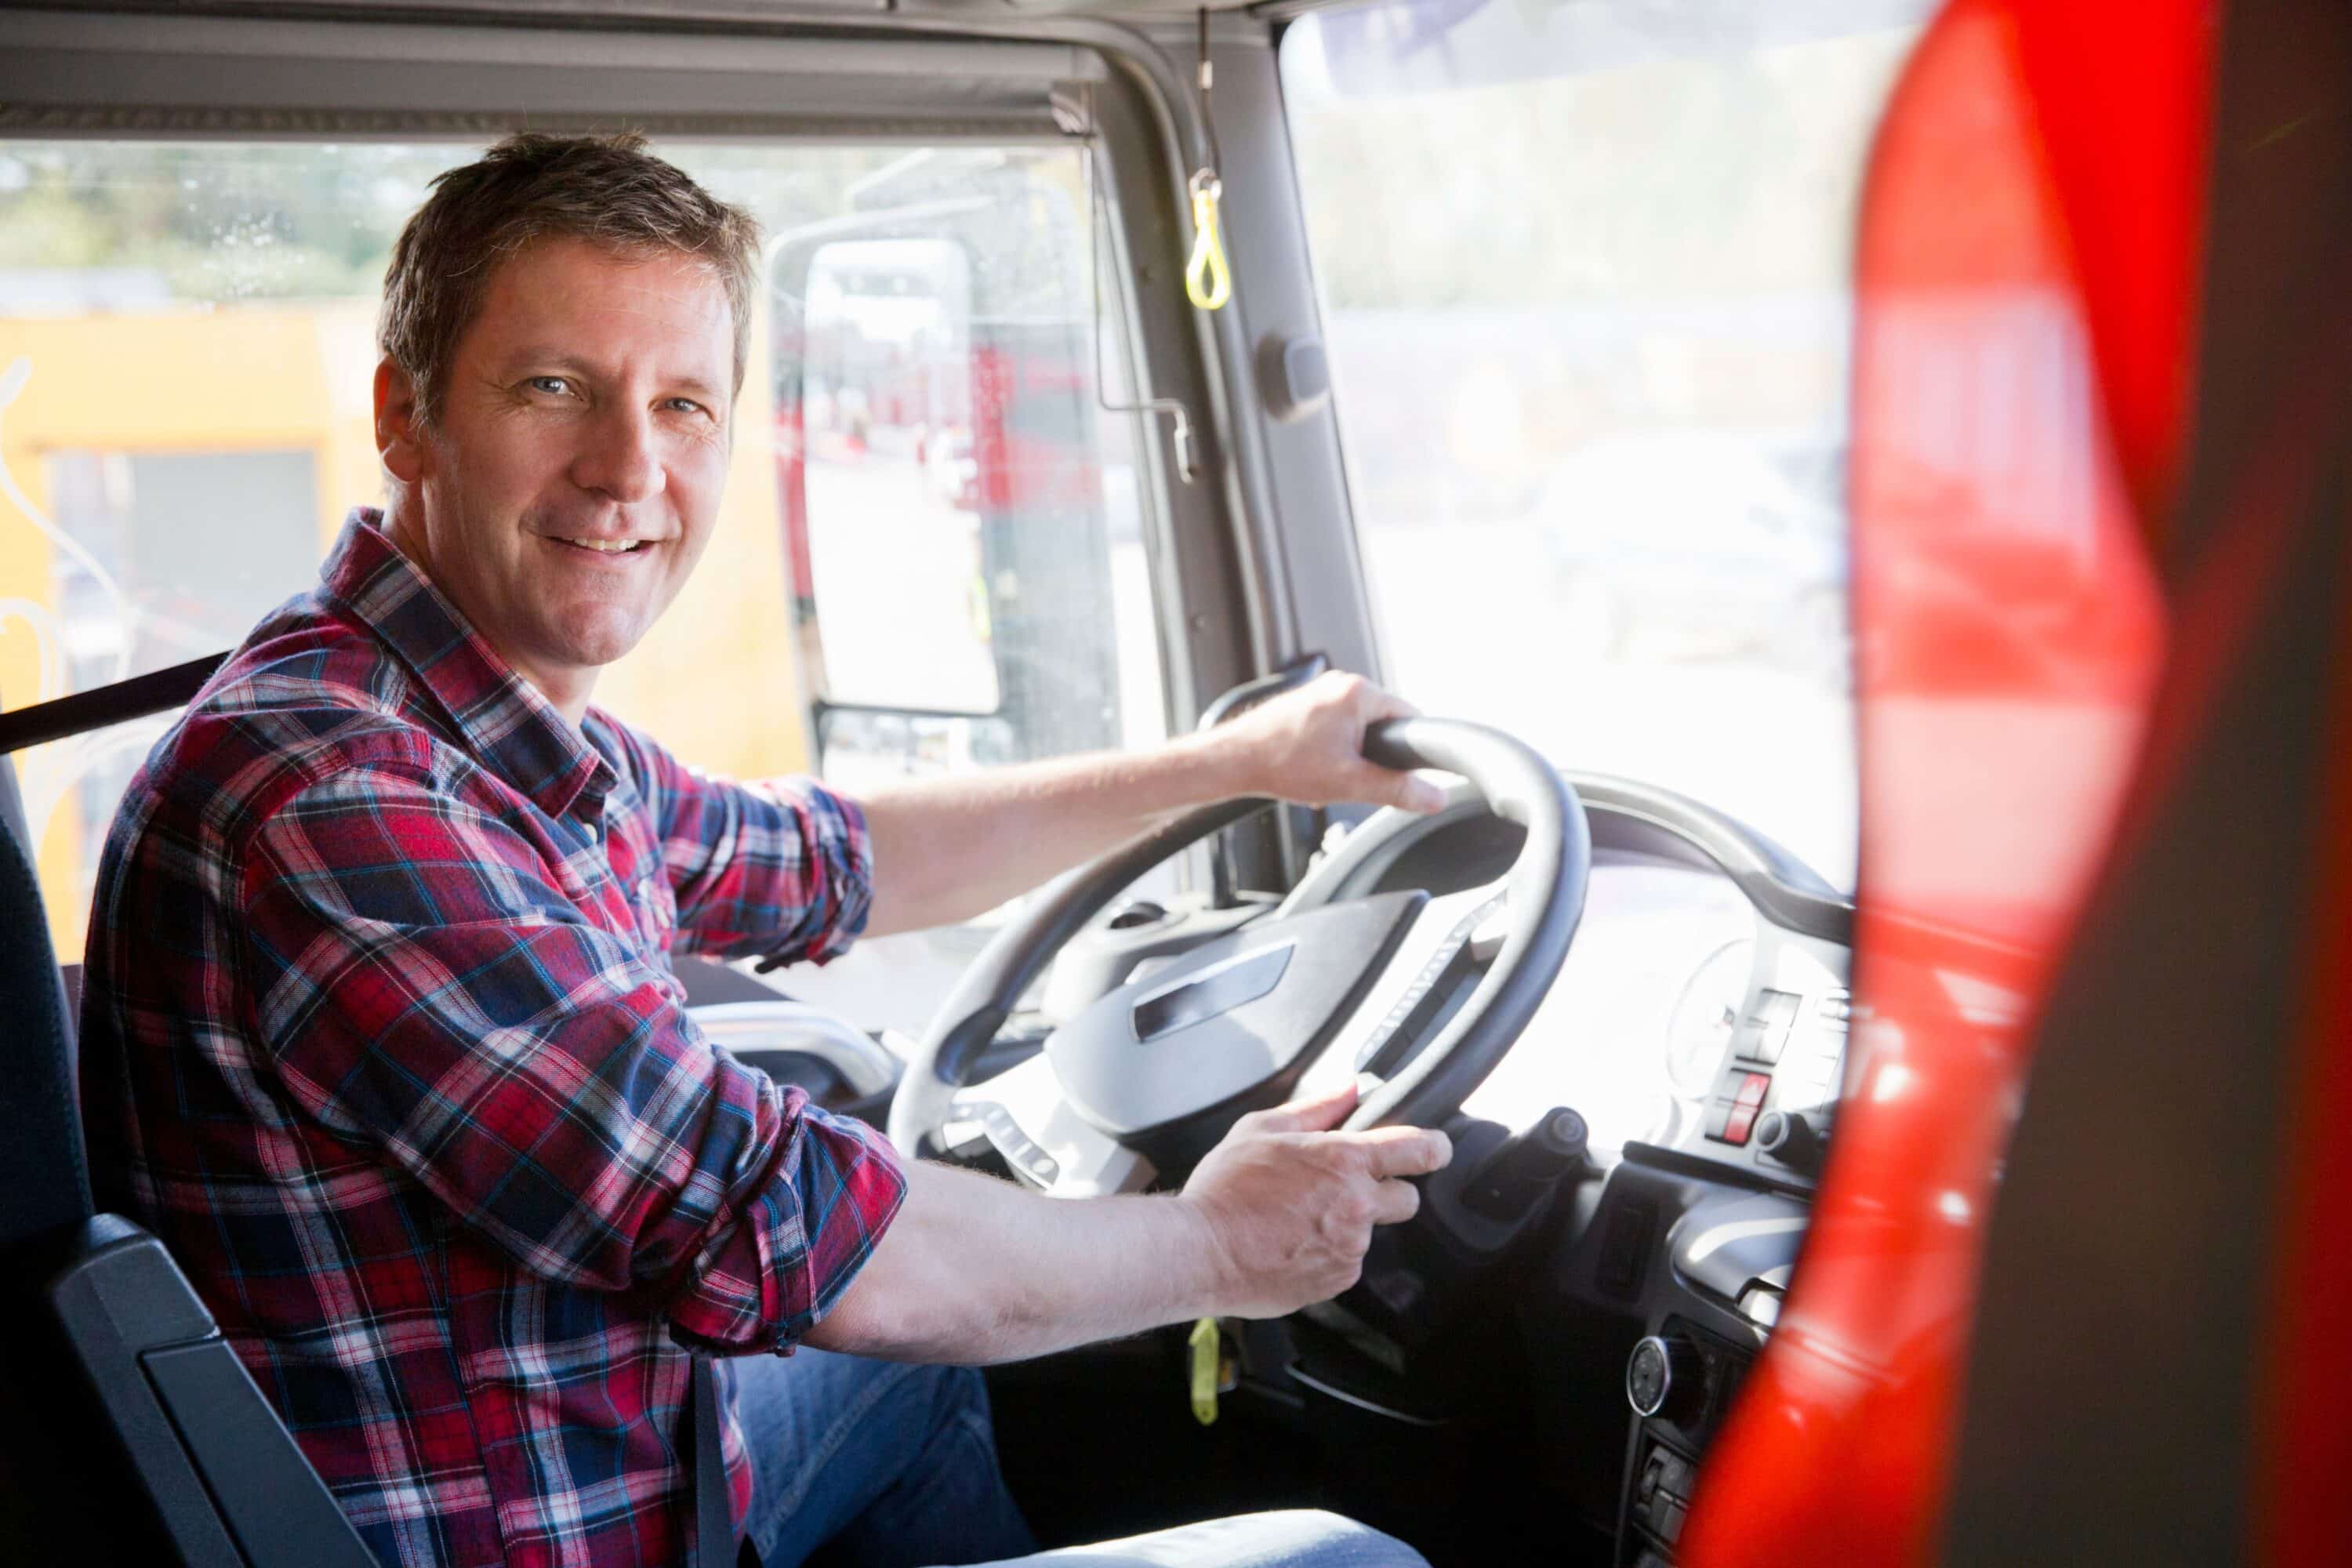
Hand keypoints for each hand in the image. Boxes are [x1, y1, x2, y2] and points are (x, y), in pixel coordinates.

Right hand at [1177, 1082, 1454, 1318]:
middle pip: (1407, 1198)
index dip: (1434, 1147)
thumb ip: (1315, 1108)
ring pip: (1369, 1232)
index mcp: (1342, 1160)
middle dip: (1385, 1192)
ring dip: (1346, 1225)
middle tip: (1344, 1191)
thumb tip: (1348, 1091)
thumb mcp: (1261, 1129)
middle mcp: (1356, 1205)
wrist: (1197, 1252)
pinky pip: (1346, 1263)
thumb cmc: (1223, 1190)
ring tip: (1297, 1221)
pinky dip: (1327, 1255)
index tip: (1435, 1149)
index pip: (1417, 1149)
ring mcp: (1349, 1248)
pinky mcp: (1336, 1281)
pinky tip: (1292, 1245)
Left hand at [1208, 671, 1447, 813]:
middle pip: (1382, 727)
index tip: (1398, 772)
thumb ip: (1398, 790)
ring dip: (1349, 759)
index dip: (1409, 751)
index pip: (1410, 718)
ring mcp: (1321, 692)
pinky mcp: (1306, 704)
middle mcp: (1341, 684)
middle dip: (1372, 758)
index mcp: (1358, 692)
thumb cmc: (1281, 763)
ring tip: (1324, 774)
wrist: (1233, 762)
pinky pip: (1336, 729)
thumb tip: (1434, 796)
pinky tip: (1312, 770)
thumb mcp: (1350, 784)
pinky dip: (1331, 753)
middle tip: (1351, 778)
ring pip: (1357, 731)